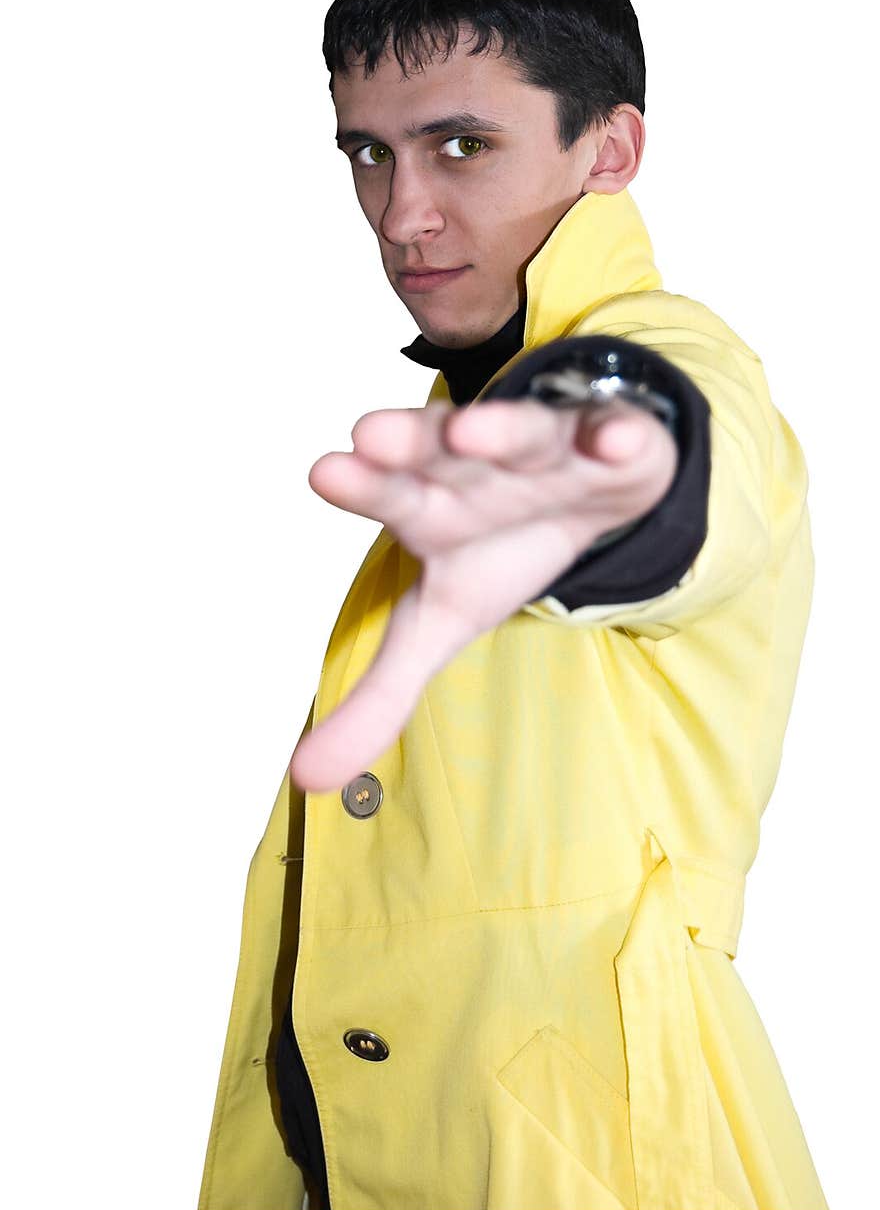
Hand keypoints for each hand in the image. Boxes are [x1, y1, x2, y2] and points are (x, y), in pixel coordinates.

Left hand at [289, 396, 677, 792]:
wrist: (588, 491)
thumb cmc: (498, 547)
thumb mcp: (441, 624)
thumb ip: (379, 695)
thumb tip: (304, 780)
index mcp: (431, 507)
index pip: (389, 493)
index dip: (361, 486)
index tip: (325, 474)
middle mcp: (477, 467)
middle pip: (439, 449)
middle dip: (410, 441)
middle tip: (370, 435)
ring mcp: (547, 448)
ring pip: (520, 433)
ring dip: (498, 428)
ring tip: (470, 431)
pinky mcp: (617, 441)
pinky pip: (618, 435)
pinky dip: (614, 437)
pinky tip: (608, 443)